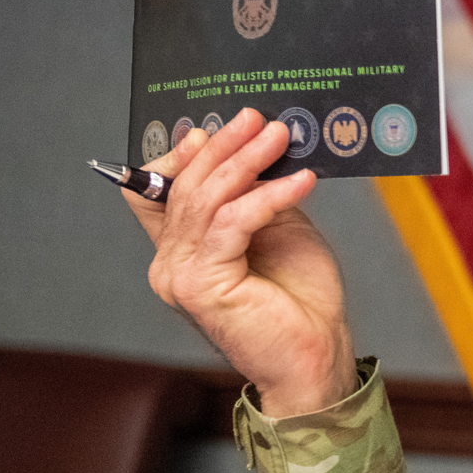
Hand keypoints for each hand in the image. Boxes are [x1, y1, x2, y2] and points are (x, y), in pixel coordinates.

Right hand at [128, 107, 356, 416]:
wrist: (315, 354)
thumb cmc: (300, 298)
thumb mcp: (278, 228)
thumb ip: (255, 194)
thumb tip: (253, 146)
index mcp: (181, 248)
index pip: (157, 189)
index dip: (185, 153)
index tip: (228, 125)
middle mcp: (170, 262)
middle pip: (185, 187)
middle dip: (225, 146)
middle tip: (258, 118)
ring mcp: (181, 275)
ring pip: (206, 200)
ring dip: (246, 160)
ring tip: (281, 136)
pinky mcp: (203, 285)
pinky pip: (232, 223)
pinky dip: (268, 196)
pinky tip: (302, 180)